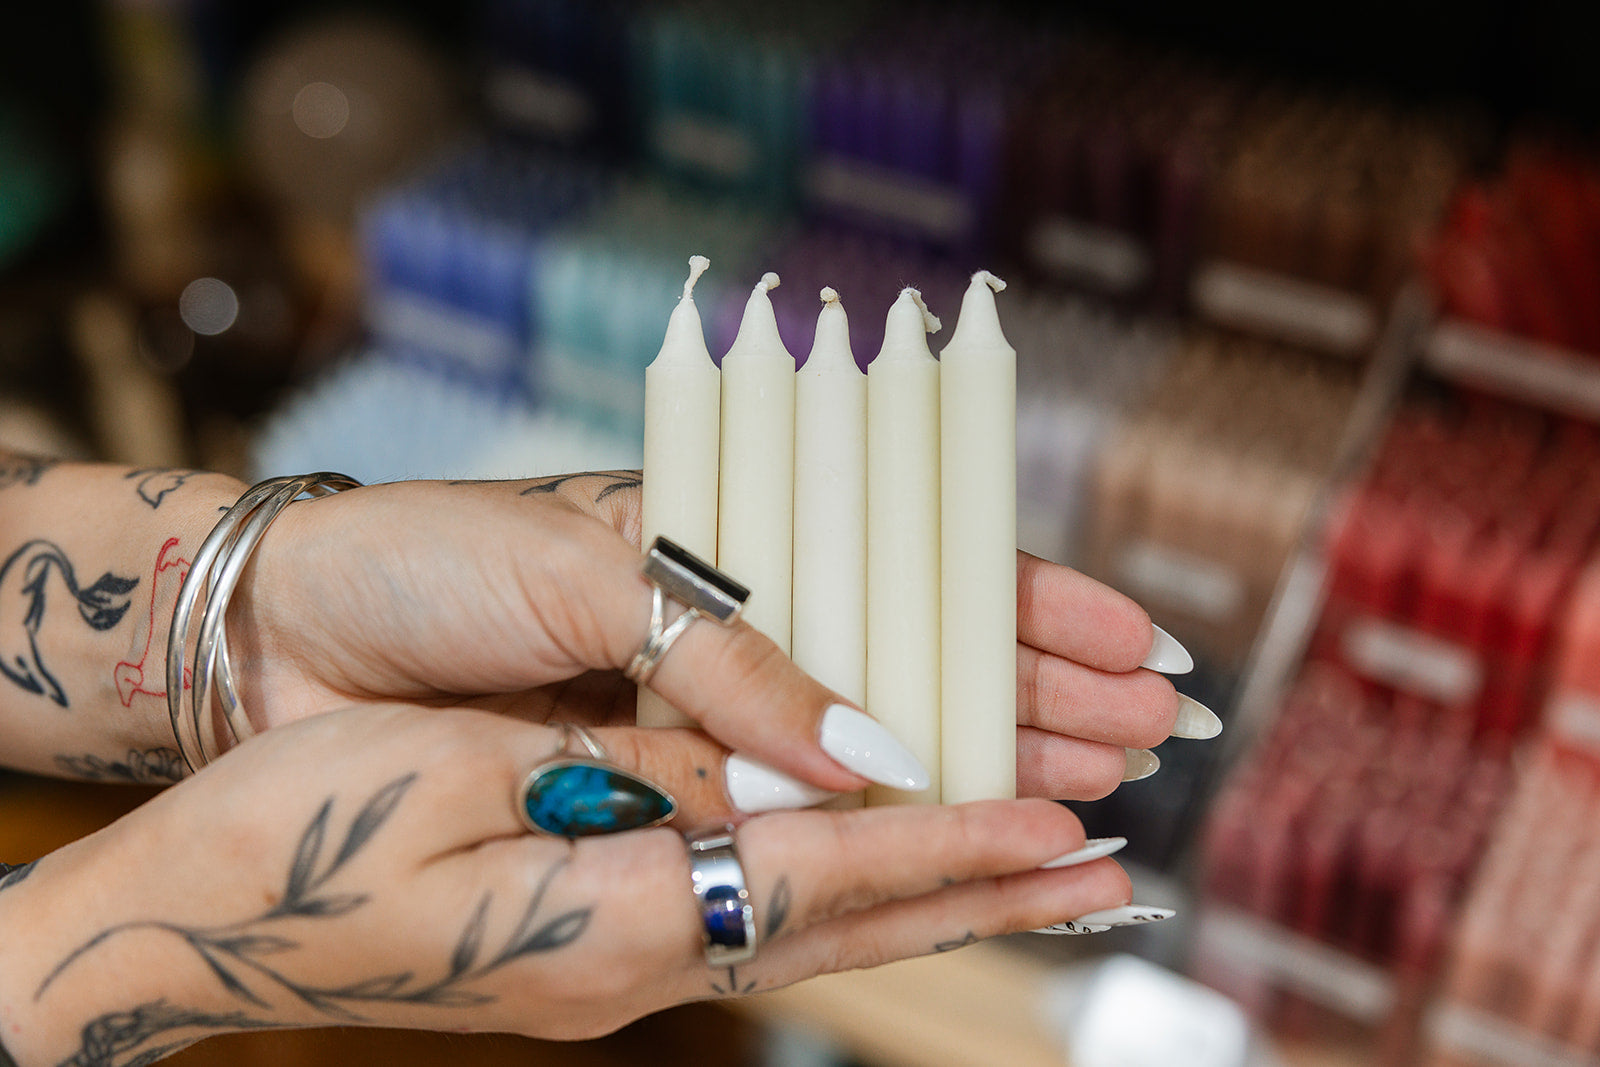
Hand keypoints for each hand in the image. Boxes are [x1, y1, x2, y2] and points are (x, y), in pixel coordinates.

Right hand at [0, 705, 1131, 1061]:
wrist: (190, 917)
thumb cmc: (296, 829)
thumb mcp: (459, 774)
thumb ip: (640, 773)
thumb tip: (800, 761)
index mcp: (600, 923)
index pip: (818, 877)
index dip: (945, 840)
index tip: (1059, 818)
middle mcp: (632, 963)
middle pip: (846, 919)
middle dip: (988, 885)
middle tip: (1115, 870)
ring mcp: (617, 965)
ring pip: (816, 920)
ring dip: (943, 890)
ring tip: (1054, 872)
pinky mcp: (598, 939)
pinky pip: (757, 911)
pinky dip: (853, 884)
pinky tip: (897, 869)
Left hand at [228, 471, 1200, 803]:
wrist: (279, 638)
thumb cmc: (425, 565)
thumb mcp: (586, 570)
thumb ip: (730, 659)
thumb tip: (875, 752)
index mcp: (724, 543)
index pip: (905, 565)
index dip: (1022, 605)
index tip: (1132, 642)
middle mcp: (729, 635)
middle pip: (916, 663)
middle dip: (1037, 697)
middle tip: (1151, 735)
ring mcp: (699, 718)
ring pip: (869, 751)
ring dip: (984, 767)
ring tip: (1098, 793)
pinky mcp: (652, 790)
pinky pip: (781, 816)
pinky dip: (867, 833)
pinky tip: (952, 846)